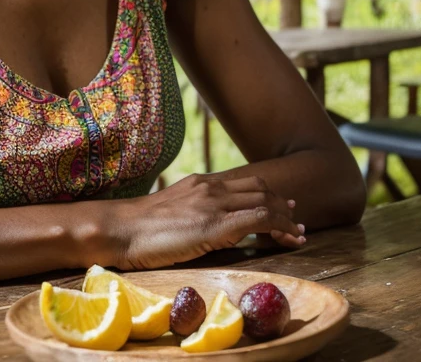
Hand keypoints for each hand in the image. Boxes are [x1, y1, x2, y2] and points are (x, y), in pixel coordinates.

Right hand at [110, 173, 306, 270]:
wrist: (122, 229)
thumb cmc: (140, 228)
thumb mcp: (172, 212)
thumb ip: (193, 211)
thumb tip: (207, 226)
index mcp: (200, 183)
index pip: (244, 183)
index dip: (268, 195)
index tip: (283, 207)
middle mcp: (210, 187)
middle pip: (260, 189)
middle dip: (283, 205)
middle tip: (296, 220)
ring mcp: (213, 203)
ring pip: (265, 202)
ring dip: (286, 217)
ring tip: (297, 231)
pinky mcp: (215, 223)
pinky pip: (258, 219)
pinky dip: (280, 226)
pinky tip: (289, 238)